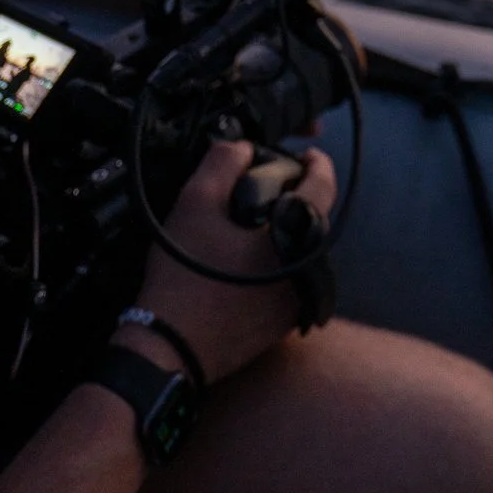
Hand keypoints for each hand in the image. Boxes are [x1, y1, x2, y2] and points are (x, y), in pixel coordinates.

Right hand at [125, 140, 335, 383]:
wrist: (169, 346)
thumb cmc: (184, 273)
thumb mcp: (194, 203)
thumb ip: (222, 163)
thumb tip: (243, 147)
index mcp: (296, 240)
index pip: (323, 189)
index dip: (318, 163)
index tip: (308, 154)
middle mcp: (309, 273)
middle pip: (313, 222)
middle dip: (297, 198)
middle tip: (271, 185)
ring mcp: (297, 304)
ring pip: (301, 253)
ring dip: (285, 233)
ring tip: (254, 221)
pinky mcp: (282, 325)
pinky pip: (290, 282)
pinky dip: (277, 263)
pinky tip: (246, 260)